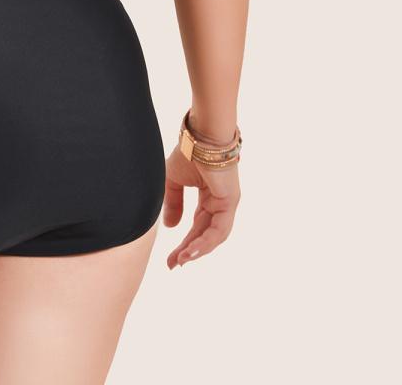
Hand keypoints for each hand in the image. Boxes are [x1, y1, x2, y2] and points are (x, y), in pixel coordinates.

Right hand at [161, 143, 239, 268]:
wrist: (199, 137)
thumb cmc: (187, 152)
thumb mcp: (173, 181)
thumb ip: (173, 203)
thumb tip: (171, 227)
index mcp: (208, 197)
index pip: (197, 226)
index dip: (184, 242)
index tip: (171, 259)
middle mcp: (220, 203)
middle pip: (204, 234)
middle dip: (188, 251)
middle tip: (173, 265)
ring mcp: (227, 203)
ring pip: (213, 236)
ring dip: (197, 250)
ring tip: (181, 260)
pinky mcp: (231, 202)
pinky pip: (219, 229)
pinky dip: (205, 242)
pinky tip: (191, 250)